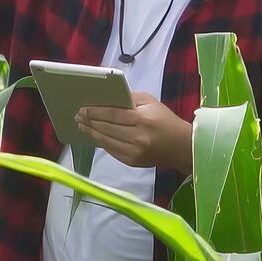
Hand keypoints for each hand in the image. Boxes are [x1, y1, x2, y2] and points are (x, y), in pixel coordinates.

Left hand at [76, 91, 193, 171]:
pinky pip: (112, 151)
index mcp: (142, 119)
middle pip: (106, 128)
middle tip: (78, 116)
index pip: (112, 114)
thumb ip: (130, 99)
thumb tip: (108, 98)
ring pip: (106, 141)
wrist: (182, 147)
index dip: (95, 112)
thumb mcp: (151, 103)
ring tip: (82, 126)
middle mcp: (137, 137)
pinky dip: (101, 142)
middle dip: (90, 122)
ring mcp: (134, 152)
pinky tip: (95, 136)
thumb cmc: (166, 121)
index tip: (83, 109)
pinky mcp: (133, 162)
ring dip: (92, 133)